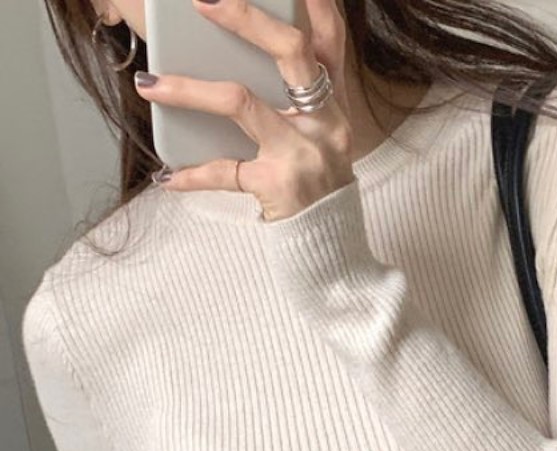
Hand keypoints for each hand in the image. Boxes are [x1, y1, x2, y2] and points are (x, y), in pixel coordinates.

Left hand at [135, 0, 354, 221]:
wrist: (332, 249)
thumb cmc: (317, 188)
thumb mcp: (321, 139)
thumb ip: (299, 101)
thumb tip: (238, 58)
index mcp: (335, 106)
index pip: (331, 40)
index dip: (312, 2)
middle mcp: (326, 123)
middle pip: (291, 51)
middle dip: (244, 18)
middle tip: (201, 2)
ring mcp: (302, 153)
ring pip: (241, 101)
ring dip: (188, 89)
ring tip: (151, 85)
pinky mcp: (277, 186)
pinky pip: (225, 170)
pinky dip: (193, 174)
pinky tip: (169, 176)